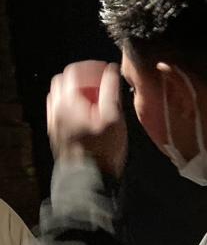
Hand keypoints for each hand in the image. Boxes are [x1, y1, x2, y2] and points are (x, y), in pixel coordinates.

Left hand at [47, 60, 126, 176]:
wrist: (88, 177)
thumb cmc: (103, 149)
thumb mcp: (114, 117)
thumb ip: (111, 91)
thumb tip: (111, 71)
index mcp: (68, 101)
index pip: (73, 72)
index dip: (91, 67)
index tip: (105, 71)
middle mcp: (56, 108)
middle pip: (63, 82)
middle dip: (82, 79)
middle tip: (100, 84)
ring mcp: (54, 121)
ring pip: (60, 96)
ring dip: (76, 93)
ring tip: (95, 101)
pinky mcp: (55, 132)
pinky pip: (60, 111)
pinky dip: (72, 106)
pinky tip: (88, 116)